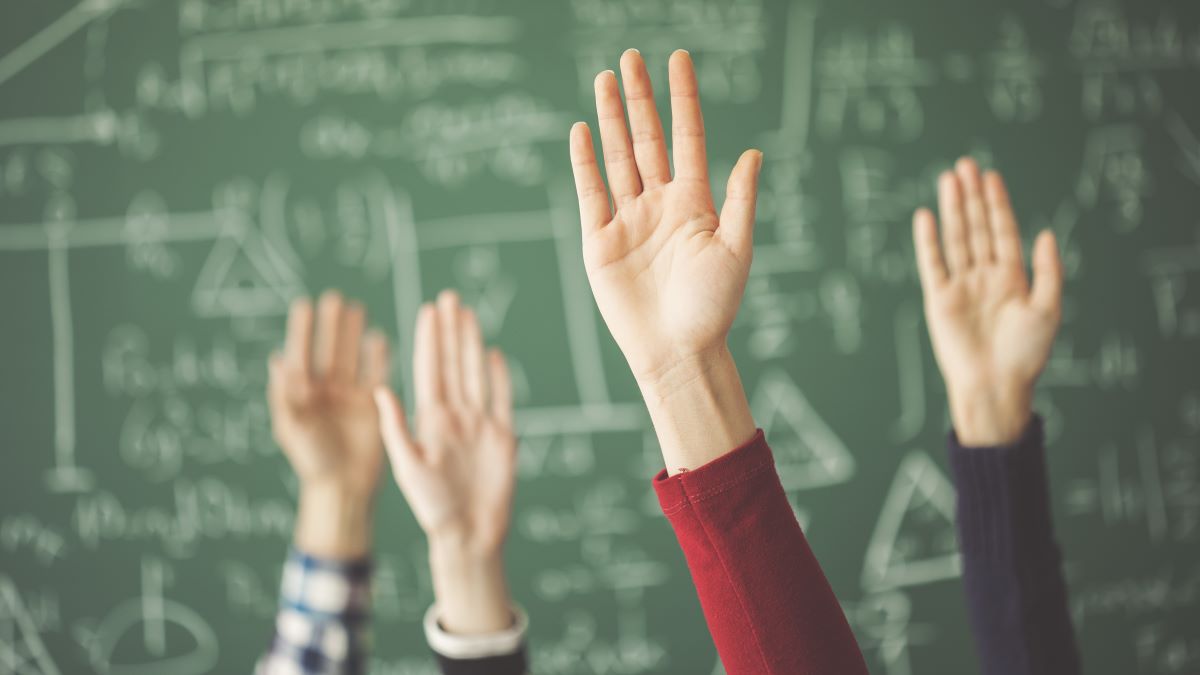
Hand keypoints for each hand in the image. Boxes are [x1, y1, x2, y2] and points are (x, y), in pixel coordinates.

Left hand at [268, 291, 389, 557]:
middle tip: (334, 299)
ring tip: (357, 309)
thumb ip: (285, 394)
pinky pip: (376, 375)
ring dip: (353, 335)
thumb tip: (277, 359)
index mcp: (302, 396)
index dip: (302, 330)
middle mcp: (326, 393)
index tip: (305, 305)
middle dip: (330, 326)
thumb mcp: (291, 428)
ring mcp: (350, 398)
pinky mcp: (372, 407)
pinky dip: (378, 357)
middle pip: (329, 350)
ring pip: (352, 358)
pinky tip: (379, 338)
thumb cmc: (312, 461)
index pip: (302, 355)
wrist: (343, 488)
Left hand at [374, 290, 515, 632]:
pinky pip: (501, 399)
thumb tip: (379, 390)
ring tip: (467, 314)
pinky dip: (498, 376)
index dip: (428, 339)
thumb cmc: (434, 508)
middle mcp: (454, 417)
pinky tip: (492, 354)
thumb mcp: (408, 466)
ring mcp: (479, 425)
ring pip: (475, 373)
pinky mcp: (503, 437)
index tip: (426, 310)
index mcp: (429, 421)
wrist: (470, 535)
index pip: (429, 370)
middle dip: (449, 330)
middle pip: (453, 364)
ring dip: (471, 343)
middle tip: (447, 297)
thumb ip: (395, 428)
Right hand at [569, 49, 758, 471]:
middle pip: (647, 139)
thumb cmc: (713, 308)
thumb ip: (740, 200)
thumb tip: (753, 152)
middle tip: (630, 58)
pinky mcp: (599, 241)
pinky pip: (590, 192)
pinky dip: (584, 161)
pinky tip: (581, 130)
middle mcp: (660, 205)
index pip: (687, 137)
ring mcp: (628, 220)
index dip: (682, 98)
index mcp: (694, 203)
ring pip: (617, 157)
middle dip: (639, 98)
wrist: (677, 352)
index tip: (678, 59)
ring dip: (611, 118)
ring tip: (604, 78)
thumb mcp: (736, 250)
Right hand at [913, 158, 1063, 445]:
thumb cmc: (1026, 354)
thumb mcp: (1048, 309)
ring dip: (952, 209)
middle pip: (976, 228)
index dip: (997, 204)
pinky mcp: (939, 299)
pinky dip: (929, 240)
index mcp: (1011, 277)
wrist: (996, 385)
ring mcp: (960, 286)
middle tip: (966, 165)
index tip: (991, 177)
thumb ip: (1048, 270)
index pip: (1002, 231)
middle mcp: (984, 277)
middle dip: (972, 196)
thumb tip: (1046, 232)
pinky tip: (926, 216)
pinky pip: (932, 263)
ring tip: (948, 179)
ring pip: (956, 238)